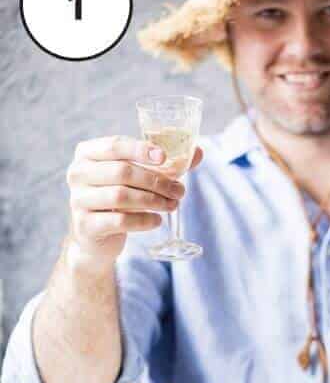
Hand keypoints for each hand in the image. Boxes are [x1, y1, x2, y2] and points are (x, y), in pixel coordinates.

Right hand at [66, 135, 203, 264]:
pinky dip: (144, 220)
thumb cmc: (120, 200)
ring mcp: (79, 199)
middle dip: (156, 181)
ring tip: (172, 205)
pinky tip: (157, 220)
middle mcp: (77, 173)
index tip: (164, 158)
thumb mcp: (138, 179)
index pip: (114, 145)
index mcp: (88, 154)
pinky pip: (121, 221)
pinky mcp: (86, 225)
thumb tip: (198, 152)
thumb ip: (166, 166)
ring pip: (121, 196)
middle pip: (122, 172)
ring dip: (154, 201)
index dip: (140, 150)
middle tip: (179, 191)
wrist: (95, 236)